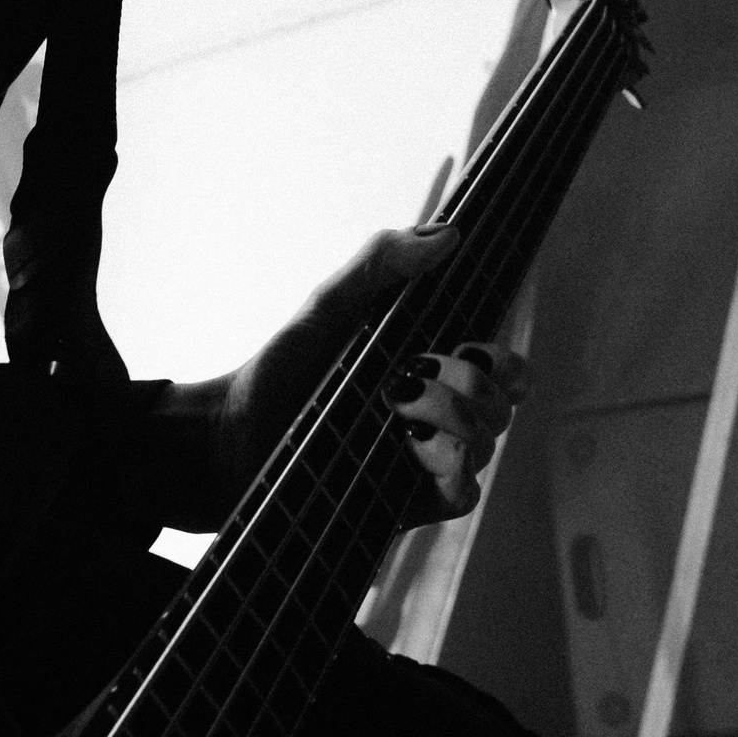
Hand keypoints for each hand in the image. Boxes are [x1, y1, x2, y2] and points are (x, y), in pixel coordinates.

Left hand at [147, 225, 526, 530]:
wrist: (231, 436)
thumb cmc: (279, 371)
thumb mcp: (329, 306)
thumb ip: (382, 262)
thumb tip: (448, 233)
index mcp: (426, 369)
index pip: (500, 370)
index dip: (506, 363)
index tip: (477, 349)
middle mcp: (433, 417)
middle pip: (498, 406)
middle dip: (469, 386)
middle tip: (409, 377)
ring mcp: (422, 462)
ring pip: (484, 446)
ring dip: (449, 420)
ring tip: (392, 410)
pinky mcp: (408, 503)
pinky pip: (462, 493)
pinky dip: (449, 469)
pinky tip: (409, 449)